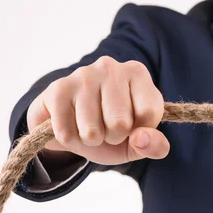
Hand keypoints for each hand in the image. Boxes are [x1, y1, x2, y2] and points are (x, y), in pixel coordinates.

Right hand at [27, 56, 169, 164]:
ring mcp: (82, 75)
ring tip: (89, 125)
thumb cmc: (113, 130)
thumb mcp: (140, 142)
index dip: (139, 131)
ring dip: (90, 140)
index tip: (132, 124)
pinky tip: (70, 124)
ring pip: (91, 132)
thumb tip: (140, 138)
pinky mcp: (57, 89)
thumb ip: (155, 145)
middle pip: (120, 124)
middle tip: (106, 126)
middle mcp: (111, 67)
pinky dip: (69, 140)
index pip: (148, 113)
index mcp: (138, 73)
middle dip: (113, 137)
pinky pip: (66, 134)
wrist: (70, 125)